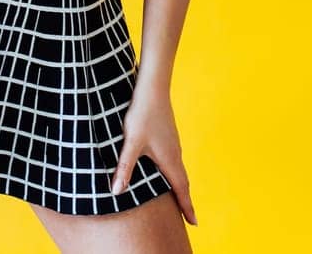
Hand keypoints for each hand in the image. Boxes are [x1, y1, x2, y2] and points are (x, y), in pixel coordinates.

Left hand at [110, 80, 196, 225]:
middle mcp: (175, 153)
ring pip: (179, 170)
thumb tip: (116, 191)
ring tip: (179, 196)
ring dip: (180, 185)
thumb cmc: (142, 114)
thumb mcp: (131, 142)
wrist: (153, 87)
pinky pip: (175, 160)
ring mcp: (173, 143)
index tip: (194, 223)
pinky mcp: (168, 134)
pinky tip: (167, 168)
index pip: (181, 190)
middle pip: (183, 182)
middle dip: (185, 200)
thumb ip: (125, 167)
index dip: (187, 207)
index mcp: (169, 159)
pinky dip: (175, 172)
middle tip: (189, 216)